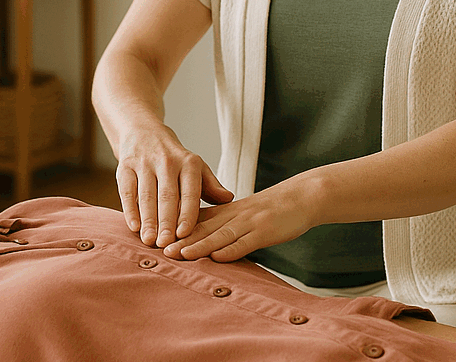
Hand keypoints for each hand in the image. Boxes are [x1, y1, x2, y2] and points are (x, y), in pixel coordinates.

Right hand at [115, 123, 233, 247]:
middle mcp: (166, 161)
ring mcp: (144, 163)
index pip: (190, 192)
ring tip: (149, 241)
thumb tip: (229, 198)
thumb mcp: (196, 167)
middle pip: (167, 196)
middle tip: (165, 244)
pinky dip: (130, 210)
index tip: (184, 234)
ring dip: (148, 220)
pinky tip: (133, 227)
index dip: (187, 213)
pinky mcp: (124, 166)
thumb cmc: (174, 158)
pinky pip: (127, 191)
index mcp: (188, 163)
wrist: (144, 131)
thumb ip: (211, 185)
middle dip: (166, 222)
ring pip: (146, 195)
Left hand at [162, 181, 313, 261]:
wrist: (300, 197)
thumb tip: (197, 240)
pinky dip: (231, 251)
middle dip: (179, 238)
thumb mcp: (241, 214)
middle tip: (157, 249)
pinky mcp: (265, 232)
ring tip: (179, 254)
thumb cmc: (269, 210)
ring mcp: (249, 223)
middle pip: (202, 227)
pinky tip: (217, 258)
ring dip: (199, 245)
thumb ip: (220, 225)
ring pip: (219, 235)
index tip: (155, 238)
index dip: (174, 229)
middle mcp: (233, 215)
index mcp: (225, 211)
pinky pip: (245, 242)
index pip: (195, 219)